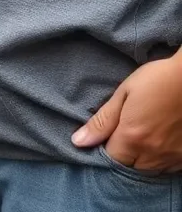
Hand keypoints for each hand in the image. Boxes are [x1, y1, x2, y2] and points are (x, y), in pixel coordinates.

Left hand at [72, 53, 181, 170]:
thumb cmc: (156, 80)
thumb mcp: (123, 93)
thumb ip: (102, 121)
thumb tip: (78, 141)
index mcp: (133, 137)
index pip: (111, 157)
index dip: (105, 147)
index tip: (106, 133)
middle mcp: (154, 153)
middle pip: (130, 167)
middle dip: (122, 154)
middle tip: (122, 132)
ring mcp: (173, 156)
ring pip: (149, 170)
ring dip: (140, 159)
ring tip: (140, 136)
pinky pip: (168, 168)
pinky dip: (159, 160)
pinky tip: (157, 142)